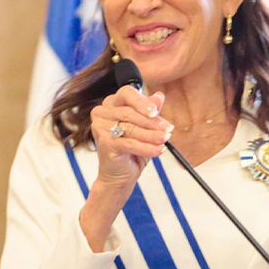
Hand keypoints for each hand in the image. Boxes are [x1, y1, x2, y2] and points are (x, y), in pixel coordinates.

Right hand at [79, 87, 173, 252]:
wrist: (120, 175)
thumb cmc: (131, 149)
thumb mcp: (145, 127)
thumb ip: (150, 111)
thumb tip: (159, 96)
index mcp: (111, 104)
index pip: (127, 93)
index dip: (142, 101)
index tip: (156, 111)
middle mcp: (102, 112)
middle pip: (130, 112)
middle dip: (152, 122)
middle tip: (168, 129)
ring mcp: (100, 127)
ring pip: (131, 128)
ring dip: (152, 135)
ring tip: (165, 140)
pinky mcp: (104, 143)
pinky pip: (130, 143)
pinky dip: (146, 148)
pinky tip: (158, 150)